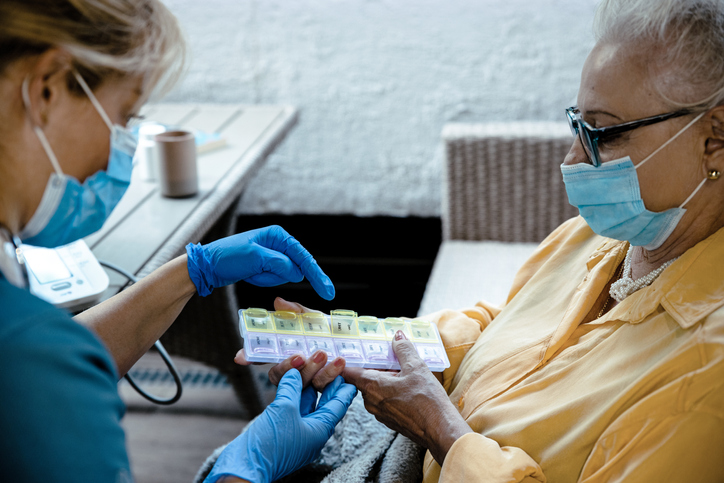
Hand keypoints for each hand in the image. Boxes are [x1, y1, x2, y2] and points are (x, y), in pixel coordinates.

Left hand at [186, 225, 334, 299]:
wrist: (206, 266)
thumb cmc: (228, 257)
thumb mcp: (255, 258)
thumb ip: (280, 264)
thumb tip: (297, 273)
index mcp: (277, 235)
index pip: (303, 257)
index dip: (317, 275)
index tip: (328, 292)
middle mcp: (277, 242)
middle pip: (294, 267)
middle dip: (275, 274)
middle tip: (255, 272)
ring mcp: (272, 255)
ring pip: (284, 275)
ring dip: (267, 278)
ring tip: (249, 272)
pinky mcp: (265, 265)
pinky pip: (273, 278)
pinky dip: (262, 280)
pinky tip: (249, 275)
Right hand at [205, 370, 356, 482]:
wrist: (245, 468)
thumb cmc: (270, 443)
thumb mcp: (284, 409)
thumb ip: (292, 388)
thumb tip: (295, 372)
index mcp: (320, 430)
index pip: (337, 406)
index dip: (343, 390)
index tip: (349, 377)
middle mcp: (311, 432)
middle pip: (323, 404)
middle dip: (326, 385)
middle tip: (333, 367)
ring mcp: (295, 432)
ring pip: (306, 405)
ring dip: (308, 387)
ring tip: (313, 369)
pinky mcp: (281, 431)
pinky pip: (292, 409)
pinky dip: (293, 395)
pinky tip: (291, 383)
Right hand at [234, 298, 345, 391]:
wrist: (364, 346)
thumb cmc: (337, 334)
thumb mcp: (318, 320)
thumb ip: (298, 313)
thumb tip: (278, 302)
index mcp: (289, 352)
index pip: (266, 357)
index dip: (251, 358)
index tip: (240, 357)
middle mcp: (296, 370)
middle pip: (279, 375)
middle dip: (287, 366)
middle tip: (301, 355)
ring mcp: (311, 381)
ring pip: (301, 383)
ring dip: (312, 369)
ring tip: (325, 355)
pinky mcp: (327, 389)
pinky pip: (324, 385)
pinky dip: (331, 373)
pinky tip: (340, 363)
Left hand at [342, 331, 471, 464]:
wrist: (440, 430)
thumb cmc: (427, 400)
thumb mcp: (416, 367)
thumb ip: (403, 349)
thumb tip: (397, 336)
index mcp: (372, 386)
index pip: (348, 372)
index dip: (347, 361)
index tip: (350, 351)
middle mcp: (371, 401)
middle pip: (363, 379)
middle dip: (373, 366)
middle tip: (385, 354)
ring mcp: (380, 413)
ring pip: (374, 390)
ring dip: (383, 379)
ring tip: (400, 368)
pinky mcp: (389, 420)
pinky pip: (383, 400)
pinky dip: (390, 390)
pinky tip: (406, 385)